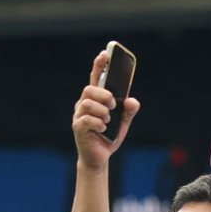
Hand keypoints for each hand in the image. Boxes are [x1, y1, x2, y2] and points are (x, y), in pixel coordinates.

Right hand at [72, 50, 140, 170]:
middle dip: (104, 95)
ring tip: (108, 120)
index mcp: (95, 99)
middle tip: (113, 105)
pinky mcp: (78, 128)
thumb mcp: (123, 123)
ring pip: (88, 103)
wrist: (100, 158)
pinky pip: (87, 120)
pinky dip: (99, 123)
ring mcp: (79, 116)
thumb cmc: (108, 137)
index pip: (95, 78)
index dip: (99, 65)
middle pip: (89, 89)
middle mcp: (84, 104)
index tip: (105, 54)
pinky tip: (103, 129)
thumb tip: (133, 101)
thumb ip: (129, 111)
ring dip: (102, 111)